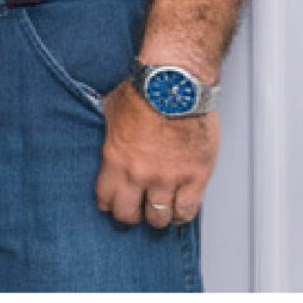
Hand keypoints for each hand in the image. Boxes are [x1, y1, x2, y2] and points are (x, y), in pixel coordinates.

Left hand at [95, 80, 217, 227]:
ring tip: (158, 212)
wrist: (176, 84)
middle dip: (130, 216)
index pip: (106, 198)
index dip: (109, 204)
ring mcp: (169, 178)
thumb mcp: (110, 111)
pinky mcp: (196, 176)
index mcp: (115, 159)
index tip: (112, 204)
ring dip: (158, 218)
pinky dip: (182, 215)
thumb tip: (109, 137)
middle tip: (135, 212)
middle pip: (130, 215)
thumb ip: (110, 134)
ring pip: (160, 217)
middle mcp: (140, 174)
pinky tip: (179, 212)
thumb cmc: (144, 92)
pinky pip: (188, 210)